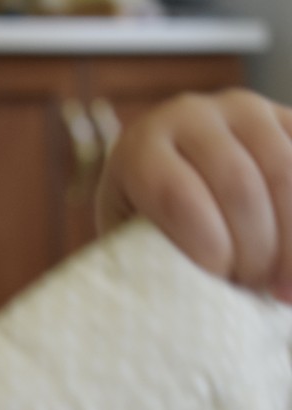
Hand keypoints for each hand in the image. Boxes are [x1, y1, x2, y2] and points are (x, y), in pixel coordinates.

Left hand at [96, 89, 291, 302]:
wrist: (175, 168)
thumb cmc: (148, 219)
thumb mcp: (133, 233)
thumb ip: (151, 253)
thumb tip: (186, 298)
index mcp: (141, 148)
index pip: (176, 196)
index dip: (204, 246)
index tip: (217, 282)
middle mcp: (191, 116)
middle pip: (237, 185)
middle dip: (252, 248)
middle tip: (251, 288)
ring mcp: (245, 111)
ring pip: (285, 174)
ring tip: (283, 287)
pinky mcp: (286, 116)